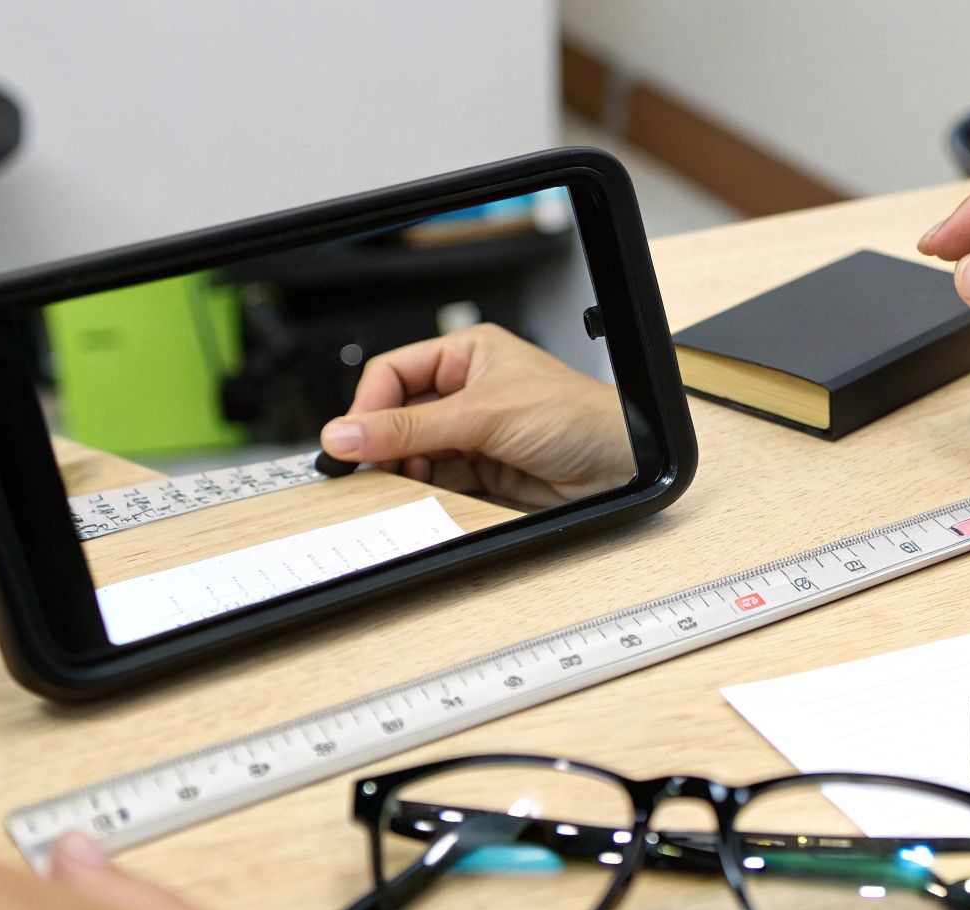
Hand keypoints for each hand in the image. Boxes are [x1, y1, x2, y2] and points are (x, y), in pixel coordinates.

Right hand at [318, 324, 634, 508]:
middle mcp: (468, 390)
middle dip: (384, 443)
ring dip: (405, 470)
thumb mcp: (481, 416)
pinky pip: (440, 479)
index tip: (349, 440)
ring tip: (401, 483)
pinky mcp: (487, 469)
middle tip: (365, 469)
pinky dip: (428, 489)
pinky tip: (426, 494)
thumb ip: (409, 430)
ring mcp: (476, 431)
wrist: (623, 465)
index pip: (394, 373)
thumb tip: (346, 434)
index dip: (368, 406)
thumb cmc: (575, 416)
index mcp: (467, 355)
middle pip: (400, 416)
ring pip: (417, 452)